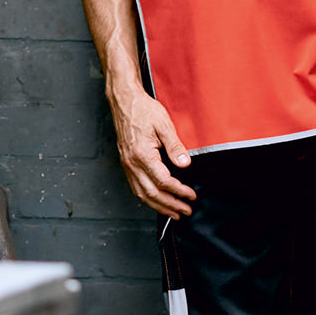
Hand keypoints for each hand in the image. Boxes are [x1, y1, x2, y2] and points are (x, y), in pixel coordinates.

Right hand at [110, 86, 196, 218]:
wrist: (124, 101)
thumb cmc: (143, 110)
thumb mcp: (164, 124)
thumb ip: (175, 146)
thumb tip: (185, 164)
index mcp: (142, 154)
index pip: (164, 181)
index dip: (179, 191)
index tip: (191, 196)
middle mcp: (132, 163)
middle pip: (152, 193)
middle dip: (171, 205)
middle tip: (185, 211)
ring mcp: (127, 165)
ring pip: (142, 194)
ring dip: (159, 206)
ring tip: (173, 213)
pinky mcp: (126, 163)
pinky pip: (136, 187)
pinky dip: (148, 198)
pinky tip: (157, 201)